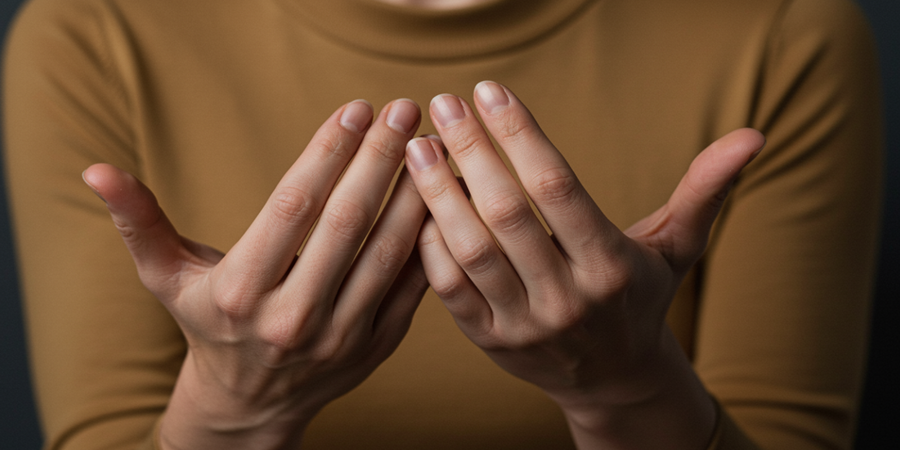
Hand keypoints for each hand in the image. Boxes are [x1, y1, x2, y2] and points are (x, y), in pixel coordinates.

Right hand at [83, 99, 429, 449]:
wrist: (249, 405)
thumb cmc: (207, 324)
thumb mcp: (167, 277)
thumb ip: (140, 222)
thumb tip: (97, 170)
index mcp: (239, 292)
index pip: (293, 207)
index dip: (327, 152)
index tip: (355, 108)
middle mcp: (292, 317)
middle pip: (347, 223)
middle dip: (379, 158)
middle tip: (404, 109)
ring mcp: (340, 337)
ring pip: (388, 252)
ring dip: (413, 193)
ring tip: (430, 144)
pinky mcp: (375, 347)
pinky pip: (413, 285)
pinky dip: (428, 238)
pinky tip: (442, 196)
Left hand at [404, 81, 764, 448]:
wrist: (613, 378)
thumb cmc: (641, 296)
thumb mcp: (676, 246)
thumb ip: (705, 191)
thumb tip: (752, 137)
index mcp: (612, 267)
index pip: (558, 187)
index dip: (520, 134)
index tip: (489, 90)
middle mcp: (568, 299)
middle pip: (507, 213)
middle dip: (470, 151)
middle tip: (443, 104)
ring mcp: (524, 324)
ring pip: (470, 250)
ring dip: (437, 193)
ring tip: (418, 147)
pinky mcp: (490, 341)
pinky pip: (448, 288)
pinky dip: (430, 243)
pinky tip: (419, 202)